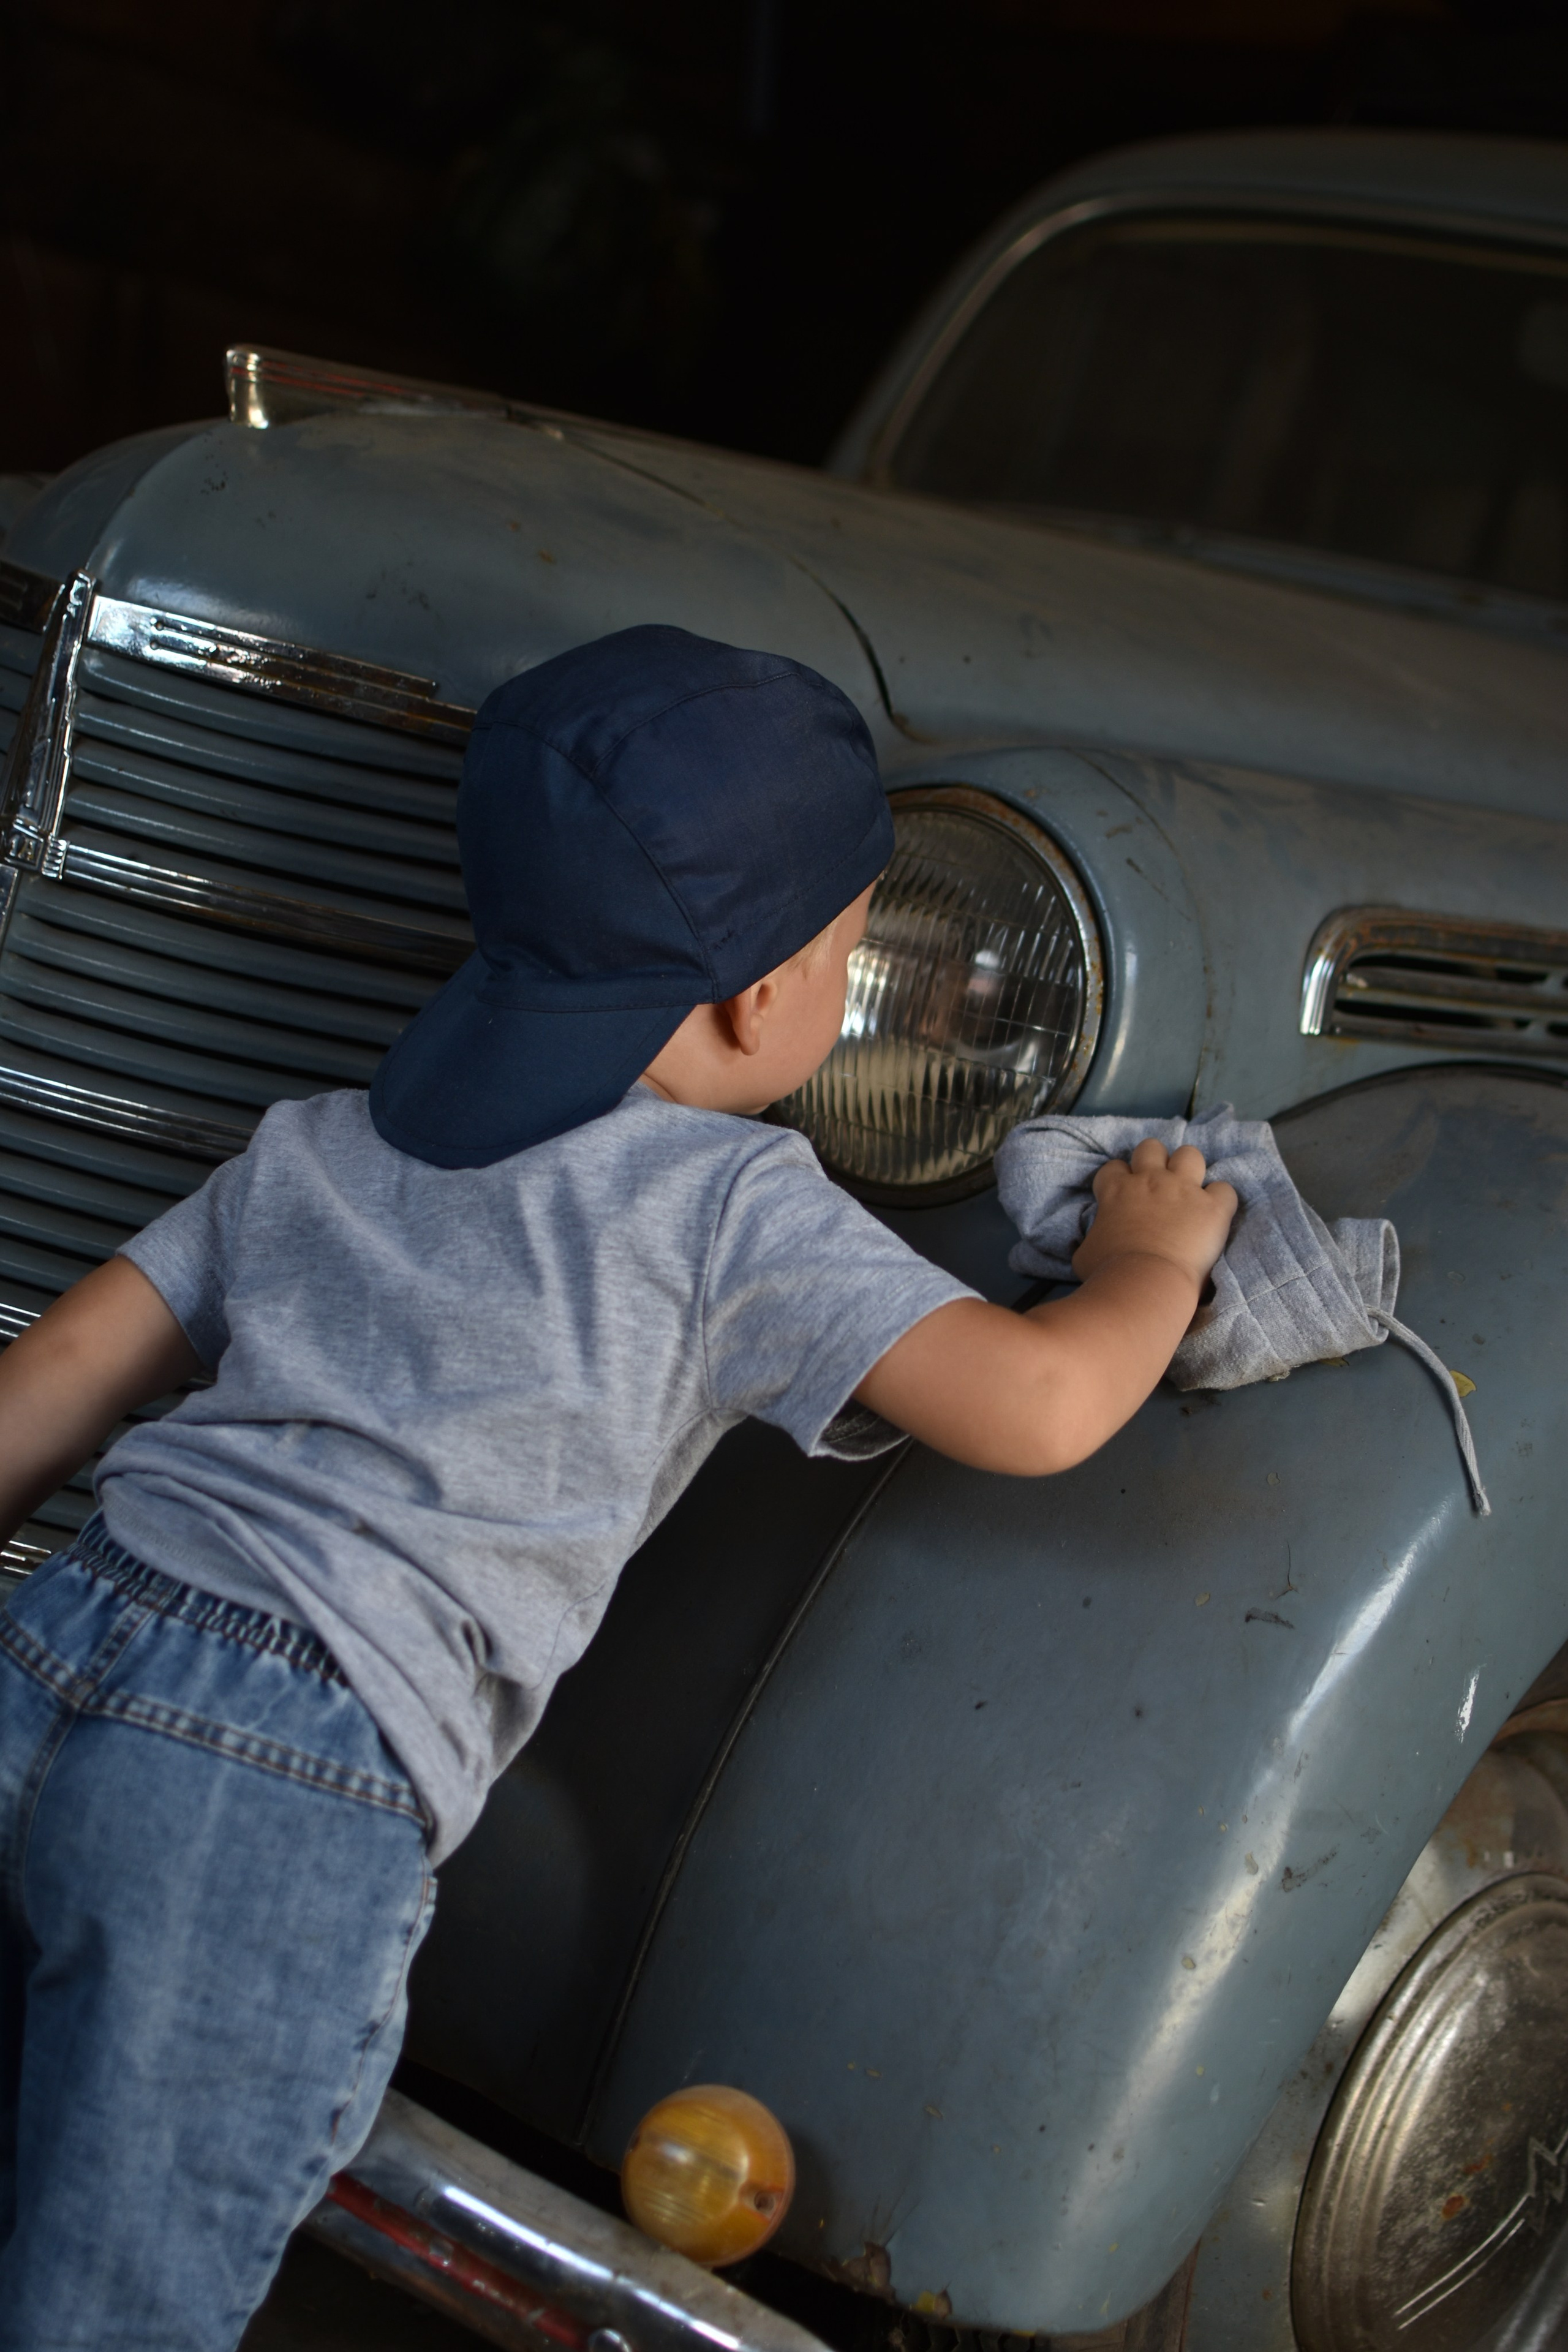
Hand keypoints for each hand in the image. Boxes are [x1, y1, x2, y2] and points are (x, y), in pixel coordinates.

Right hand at [1071, 1139, 1236, 1293]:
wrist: (1145, 1283)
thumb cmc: (1108, 1272)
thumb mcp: (1084, 1254)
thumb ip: (1090, 1238)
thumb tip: (1091, 1243)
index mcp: (1116, 1191)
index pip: (1114, 1167)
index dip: (1120, 1179)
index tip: (1125, 1196)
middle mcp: (1149, 1180)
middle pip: (1151, 1147)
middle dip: (1155, 1162)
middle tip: (1158, 1187)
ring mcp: (1183, 1189)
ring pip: (1189, 1154)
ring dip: (1189, 1170)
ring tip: (1190, 1191)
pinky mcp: (1212, 1207)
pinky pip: (1225, 1189)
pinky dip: (1221, 1201)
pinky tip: (1215, 1216)